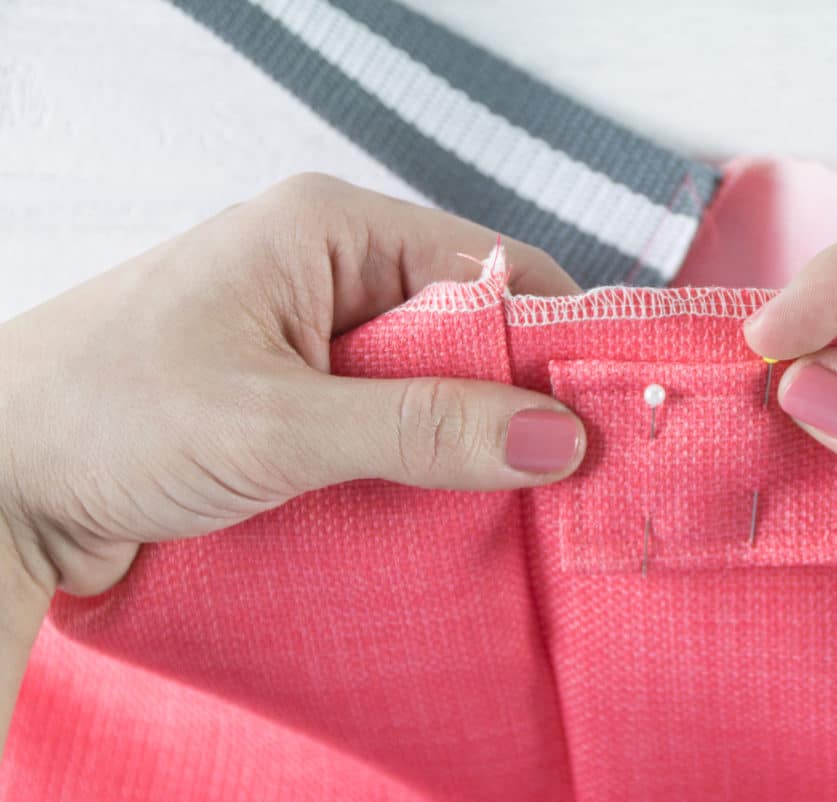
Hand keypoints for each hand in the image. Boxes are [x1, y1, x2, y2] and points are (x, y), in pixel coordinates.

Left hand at [0, 175, 587, 749]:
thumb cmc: (107, 419)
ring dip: (466, 444)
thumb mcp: (278, 425)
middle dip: (517, 402)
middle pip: (469, 329)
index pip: (490, 267)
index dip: (555, 340)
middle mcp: (326, 268)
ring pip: (432, 385)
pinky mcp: (291, 397)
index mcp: (328, 228)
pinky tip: (449, 513)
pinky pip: (388, 424)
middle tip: (576, 480)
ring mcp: (307, 335)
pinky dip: (420, 467)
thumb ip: (426, 429)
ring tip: (524, 506)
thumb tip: (562, 438)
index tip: (611, 418)